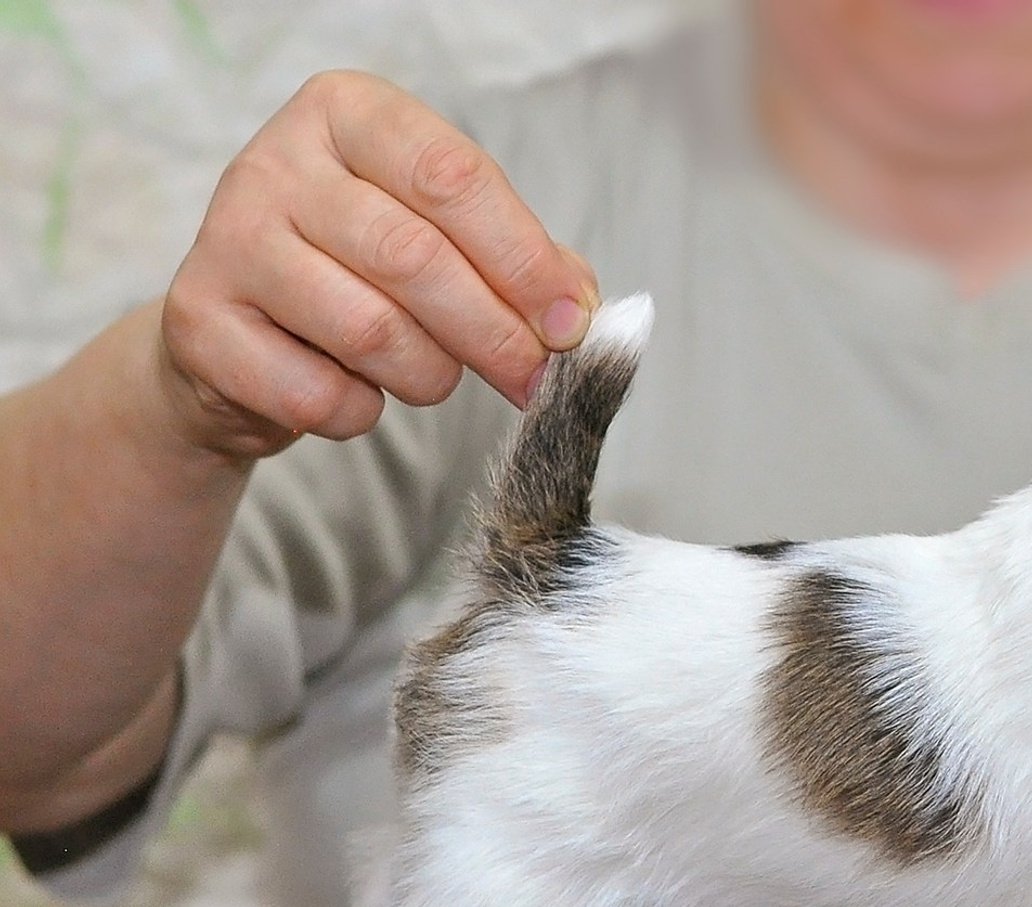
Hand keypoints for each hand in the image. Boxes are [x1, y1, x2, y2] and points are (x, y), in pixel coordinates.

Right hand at [155, 70, 597, 459]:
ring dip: (429, 376)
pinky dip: (360, 411)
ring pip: (370, 330)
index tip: (571, 322)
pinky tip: (353, 390)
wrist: (239, 336)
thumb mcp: (444, 240)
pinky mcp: (198, 323)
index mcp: (348, 114)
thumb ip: (519, 262)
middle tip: (532, 377)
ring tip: (432, 375)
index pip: (452, 176)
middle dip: (495, 333)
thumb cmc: (359, 274)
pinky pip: (317, 394)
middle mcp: (275, 162)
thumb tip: (577, 308)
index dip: (524, 259)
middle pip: (415, 257)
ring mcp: (226, 239)